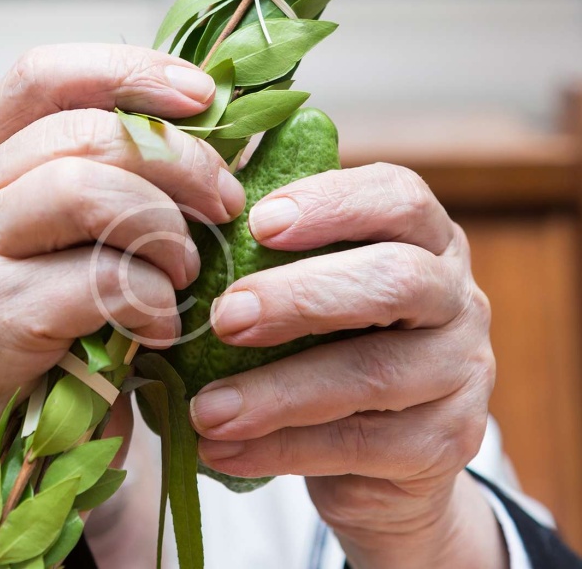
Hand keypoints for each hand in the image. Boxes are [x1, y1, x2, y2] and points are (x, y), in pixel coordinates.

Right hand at [0, 44, 245, 496]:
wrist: (38, 421)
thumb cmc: (83, 313)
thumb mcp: (101, 226)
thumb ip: (131, 169)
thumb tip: (217, 116)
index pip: (44, 75)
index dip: (129, 72)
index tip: (204, 96)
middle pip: (84, 134)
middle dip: (179, 164)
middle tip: (226, 203)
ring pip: (86, 193)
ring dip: (165, 232)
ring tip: (187, 271)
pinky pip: (97, 280)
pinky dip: (153, 301)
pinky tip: (160, 326)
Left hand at [190, 163, 506, 567]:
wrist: (376, 455)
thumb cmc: (328, 348)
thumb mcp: (310, 295)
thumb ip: (274, 259)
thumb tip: (192, 224)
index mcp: (425, 241)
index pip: (400, 198)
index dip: (332, 204)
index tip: (258, 224)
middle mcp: (457, 298)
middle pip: (396, 279)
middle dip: (301, 297)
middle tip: (225, 319)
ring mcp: (462, 372)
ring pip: (375, 374)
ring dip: (277, 392)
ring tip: (206, 410)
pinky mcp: (448, 442)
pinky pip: (361, 445)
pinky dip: (281, 449)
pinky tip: (224, 450)